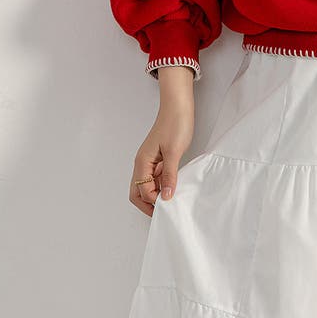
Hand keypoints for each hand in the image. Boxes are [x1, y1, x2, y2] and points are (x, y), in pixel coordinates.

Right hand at [129, 66, 194, 215]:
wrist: (178, 107)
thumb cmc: (175, 125)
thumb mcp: (174, 152)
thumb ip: (169, 175)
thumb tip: (166, 196)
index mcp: (142, 162)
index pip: (142, 190)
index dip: (153, 200)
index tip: (168, 205)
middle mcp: (142, 163)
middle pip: (138, 191)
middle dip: (148, 203)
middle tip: (164, 210)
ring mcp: (150, 161)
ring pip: (147, 185)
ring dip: (156, 194)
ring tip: (171, 199)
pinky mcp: (158, 158)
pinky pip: (156, 177)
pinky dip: (162, 185)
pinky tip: (173, 187)